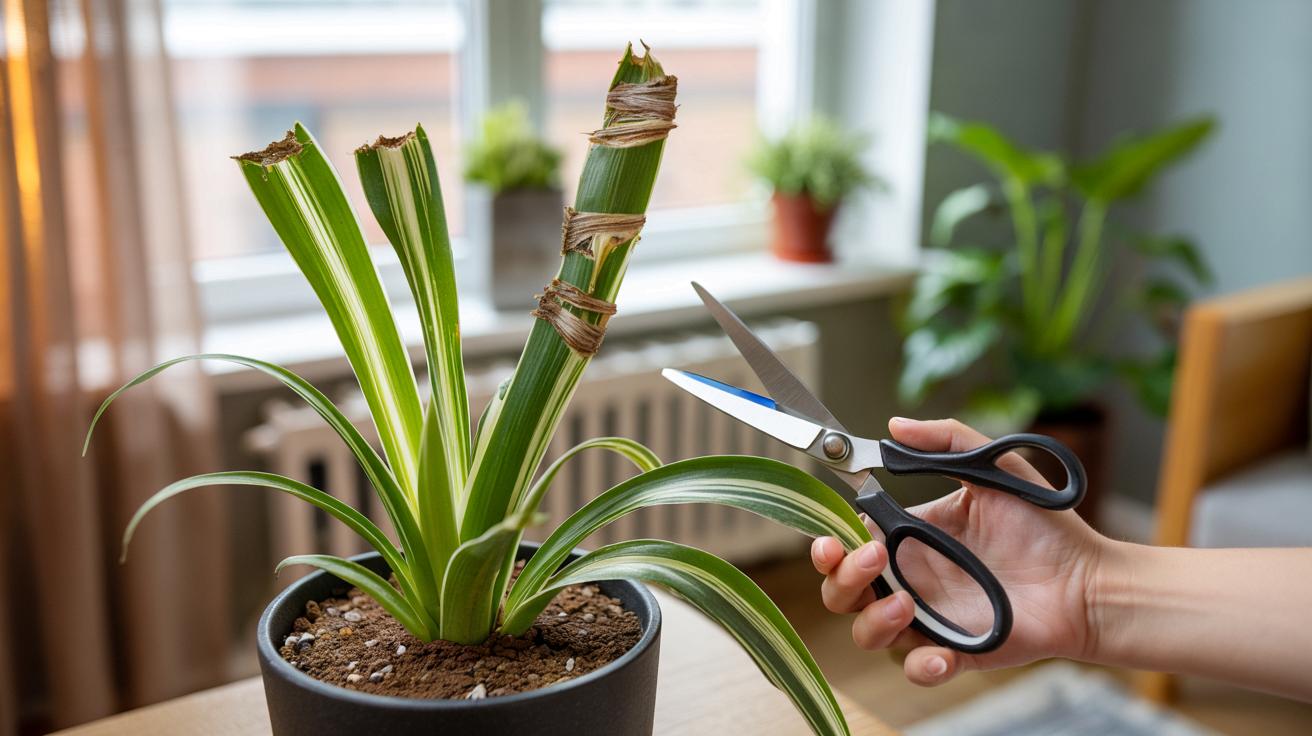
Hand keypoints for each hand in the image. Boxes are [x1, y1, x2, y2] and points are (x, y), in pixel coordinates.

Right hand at [810, 417, 1105, 685]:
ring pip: (867, 634)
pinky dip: (920, 666)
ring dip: (873, 620)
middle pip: (842, 592)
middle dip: (841, 579)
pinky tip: (939, 654)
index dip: (829, 544)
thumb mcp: (993, 469)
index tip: (832, 538)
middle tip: (873, 558)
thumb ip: (946, 440)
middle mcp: (910, 580)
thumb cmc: (1046, 526)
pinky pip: (917, 669)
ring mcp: (929, 618)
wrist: (1089, 579)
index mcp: (909, 538)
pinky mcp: (955, 652)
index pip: (848, 544)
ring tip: (905, 604)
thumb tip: (892, 426)